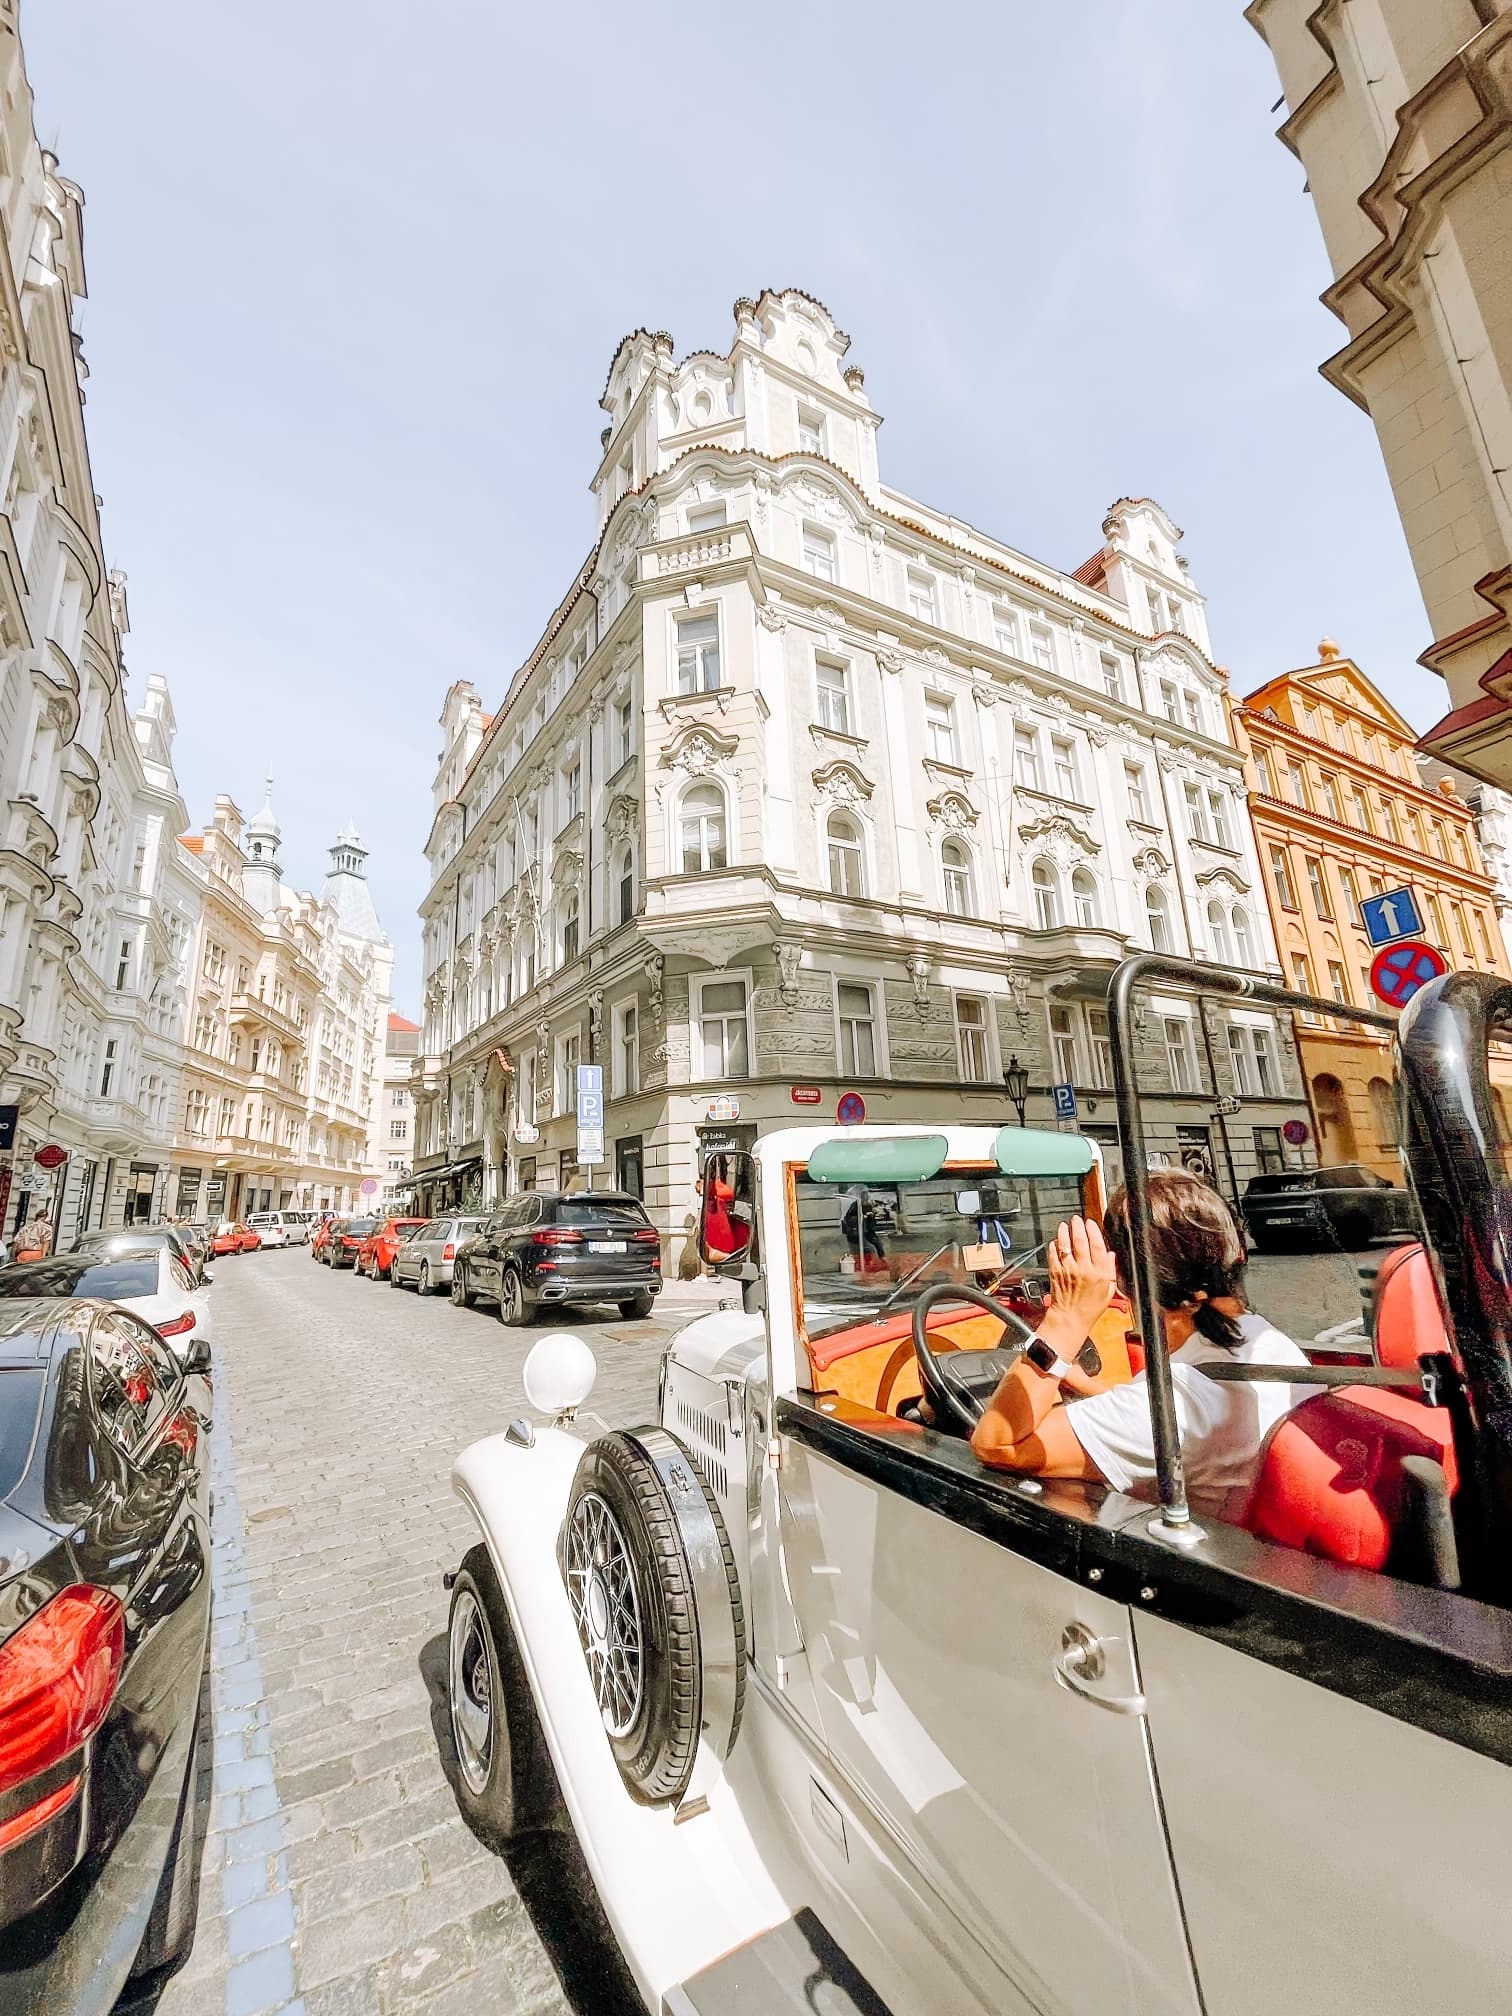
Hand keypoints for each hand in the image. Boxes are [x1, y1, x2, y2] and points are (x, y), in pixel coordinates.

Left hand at [1043, 1218, 1115, 1341]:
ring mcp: (1067, 1269)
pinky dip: (1054, 1245)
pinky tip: (1056, 1242)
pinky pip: (1053, 1253)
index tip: (1091, 1224)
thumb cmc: (1090, 1308)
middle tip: (1076, 1220)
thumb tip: (1110, 1254)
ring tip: (1064, 1226)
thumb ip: (1110, 1271)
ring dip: (1064, 1232)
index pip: (1097, 1245)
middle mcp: (1083, 1269)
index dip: (1093, 1231)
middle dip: (1078, 1226)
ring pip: (1065, 1244)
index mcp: (1099, 1273)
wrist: (1071, 1318)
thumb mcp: (1109, 1291)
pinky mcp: (1055, 1272)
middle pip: (1080, 1240)